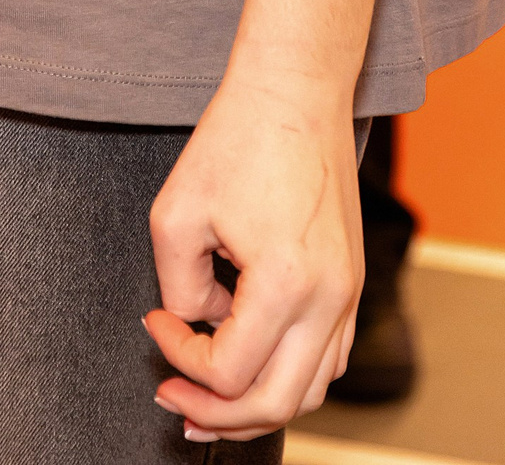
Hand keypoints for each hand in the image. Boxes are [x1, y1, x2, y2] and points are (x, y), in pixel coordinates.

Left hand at [144, 65, 362, 442]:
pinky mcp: (351, 282)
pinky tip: (250, 363)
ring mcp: (348, 293)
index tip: (152, 322)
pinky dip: (288, 375)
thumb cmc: (236, 138)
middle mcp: (329, 299)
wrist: (295, 90)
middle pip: (276, 403)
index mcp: (286, 283)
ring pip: (309, 391)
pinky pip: (327, 359)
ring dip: (256, 405)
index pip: (228, 370)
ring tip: (207, 397)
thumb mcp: (177, 214)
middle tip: (171, 396)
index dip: (178, 356)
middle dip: (216, 414)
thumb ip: (176, 287)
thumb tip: (193, 324)